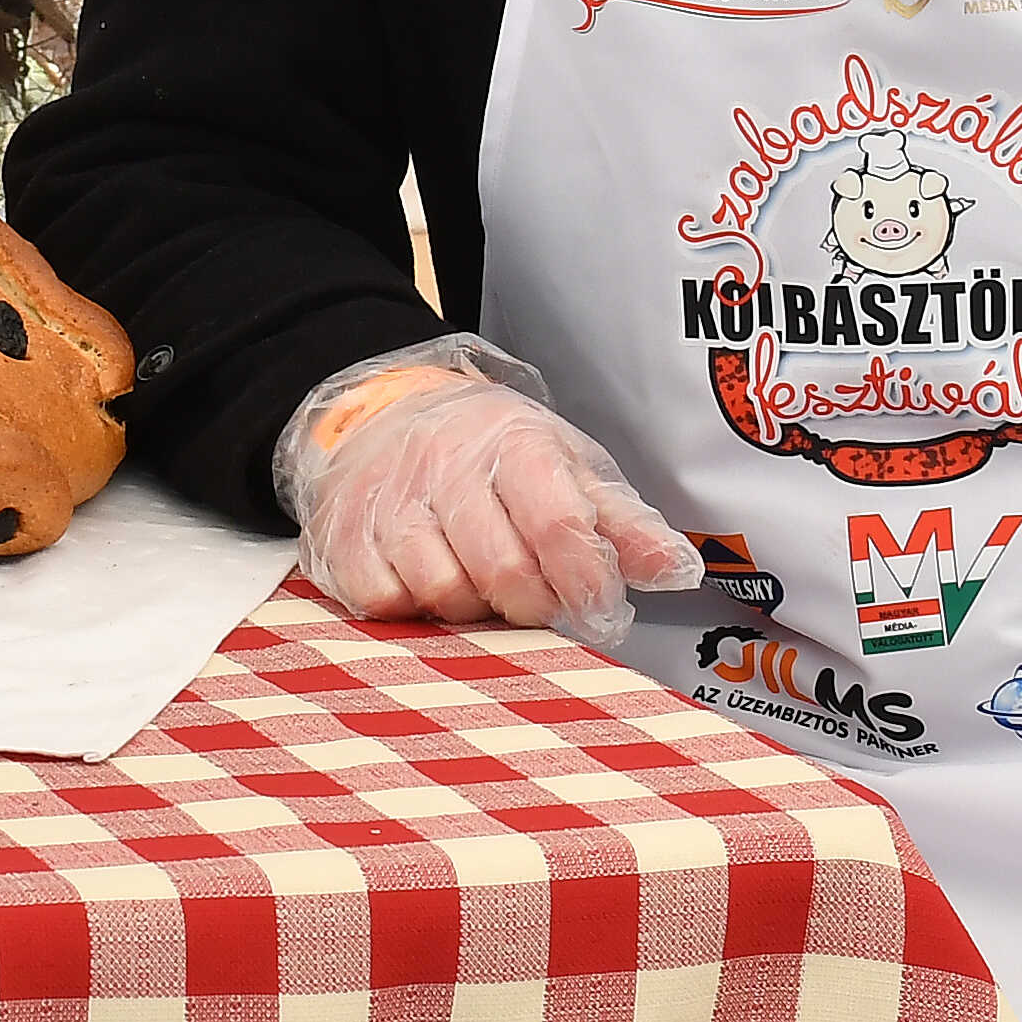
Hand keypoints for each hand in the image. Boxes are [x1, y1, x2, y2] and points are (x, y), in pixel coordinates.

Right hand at [279, 363, 697, 638]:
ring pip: (440, 589)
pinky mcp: (342, 532)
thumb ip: (622, 523)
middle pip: (501, 569)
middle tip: (537, 600)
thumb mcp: (564, 467)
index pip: (557, 523)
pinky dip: (412, 608)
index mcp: (513, 442)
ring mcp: (387, 498)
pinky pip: (382, 599)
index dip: (584, 580)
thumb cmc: (489, 453)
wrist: (384, 413)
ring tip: (480, 586)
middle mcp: (444, 463)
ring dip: (471, 607)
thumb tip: (679, 570)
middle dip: (531, 603)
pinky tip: (427, 584)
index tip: (598, 608)